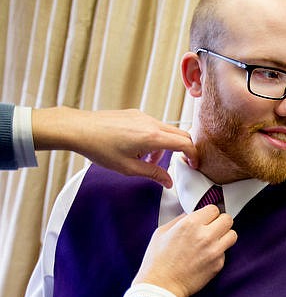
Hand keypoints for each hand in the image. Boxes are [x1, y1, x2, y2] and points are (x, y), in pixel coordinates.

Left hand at [31, 106, 198, 187]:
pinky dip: (155, 138)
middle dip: (184, 150)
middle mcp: (151, 123)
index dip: (194, 155)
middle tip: (181, 163)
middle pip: (181, 135)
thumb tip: (168, 182)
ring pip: (167, 131)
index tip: (194, 165)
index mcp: (153, 137)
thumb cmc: (99, 148)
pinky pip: (154, 126)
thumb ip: (153, 174)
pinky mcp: (135, 114)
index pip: (185, 144)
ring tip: (148, 159)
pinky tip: (138, 148)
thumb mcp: (129, 168)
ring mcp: (143, 116)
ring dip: (166, 146)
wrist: (79, 128)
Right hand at [132, 206, 236, 296]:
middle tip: (213, 227)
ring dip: (225, 236)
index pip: (213, 209)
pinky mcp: (218, 264)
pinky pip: (225, 252)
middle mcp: (205, 235)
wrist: (162, 286)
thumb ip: (181, 220)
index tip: (207, 218)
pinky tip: (206, 256)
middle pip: (227, 219)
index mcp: (190, 224)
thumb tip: (192, 214)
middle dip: (220, 222)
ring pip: (232, 235)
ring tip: (214, 240)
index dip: (210, 213)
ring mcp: (214, 250)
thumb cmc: (158, 261)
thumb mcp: (163, 232)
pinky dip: (219, 252)